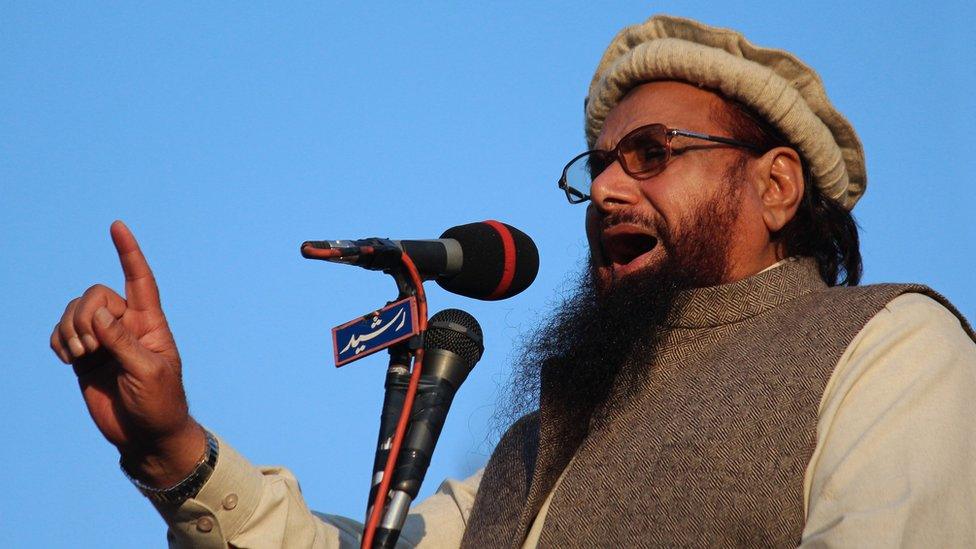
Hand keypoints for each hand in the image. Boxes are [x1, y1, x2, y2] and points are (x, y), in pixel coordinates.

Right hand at [51, 221, 204, 487]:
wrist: (146, 434)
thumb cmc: (159, 403)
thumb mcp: (147, 372)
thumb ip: (122, 342)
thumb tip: (98, 314)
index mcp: (150, 323)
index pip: (140, 280)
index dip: (129, 253)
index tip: (117, 226)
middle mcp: (127, 325)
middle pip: (97, 295)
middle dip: (86, 314)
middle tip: (91, 346)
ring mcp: (104, 340)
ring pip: (76, 311)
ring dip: (70, 329)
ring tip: (80, 356)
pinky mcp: (85, 357)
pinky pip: (62, 333)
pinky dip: (59, 341)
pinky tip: (68, 358)